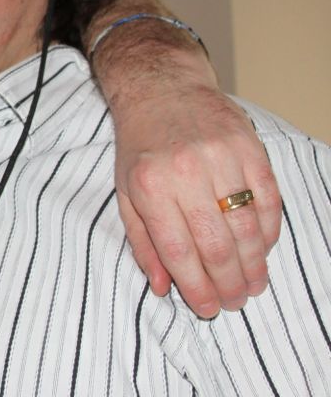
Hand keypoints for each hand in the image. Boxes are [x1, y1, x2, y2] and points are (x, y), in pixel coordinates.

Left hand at [110, 66, 280, 317]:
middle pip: (217, 245)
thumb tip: (162, 287)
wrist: (161, 88)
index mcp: (149, 186)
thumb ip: (142, 241)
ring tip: (253, 284)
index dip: (197, 286)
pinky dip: (269, 231)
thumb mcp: (126, 191)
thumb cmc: (140, 145)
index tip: (208, 308)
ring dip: (254, 264)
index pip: (178, 250)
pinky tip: (263, 249)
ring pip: (247, 227)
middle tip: (234, 301)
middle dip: (229, 283)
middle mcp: (185, 172)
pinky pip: (268, 200)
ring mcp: (221, 157)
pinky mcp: (249, 146)